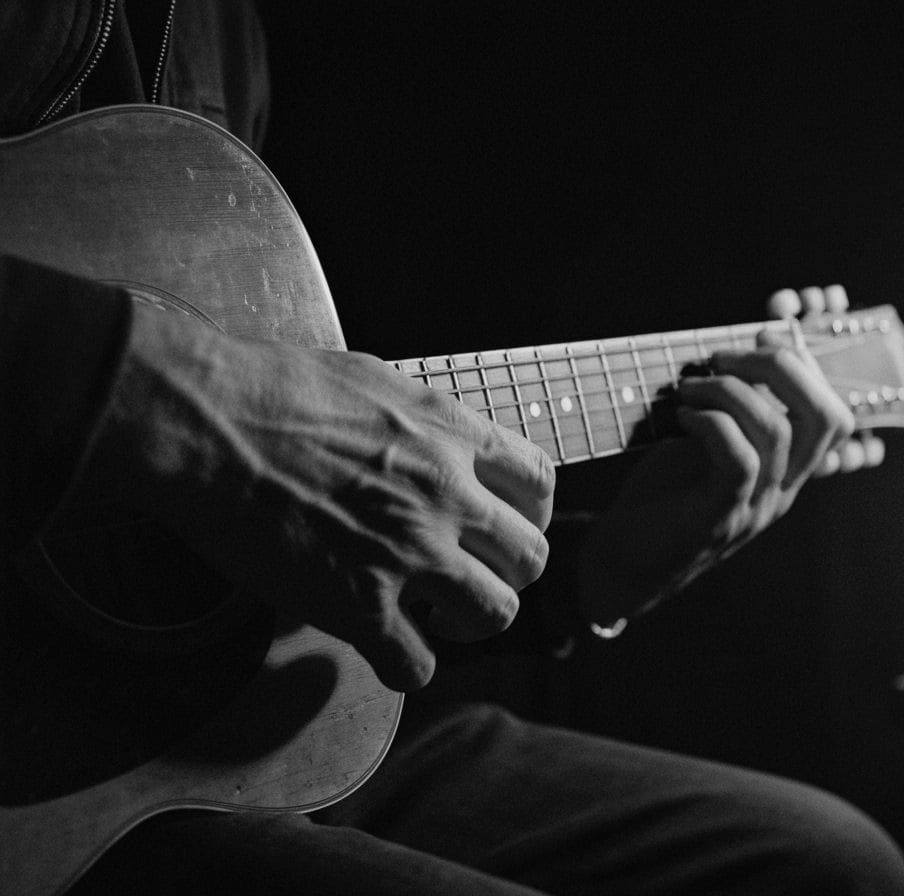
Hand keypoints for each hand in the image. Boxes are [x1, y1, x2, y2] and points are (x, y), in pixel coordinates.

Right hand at [83, 307, 553, 690]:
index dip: (529, 512)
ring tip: (442, 619)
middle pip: (531, 557)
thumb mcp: (379, 384)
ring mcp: (410, 553)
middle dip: (508, 572)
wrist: (211, 424)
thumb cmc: (276, 389)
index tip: (505, 524)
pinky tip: (388, 652)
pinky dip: (408, 666)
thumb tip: (436, 440)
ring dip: (473, 622)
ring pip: (496, 613)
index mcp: (454, 436)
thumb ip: (424, 423)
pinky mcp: (360, 604)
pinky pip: (416, 664)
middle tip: (474, 575)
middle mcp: (449, 496)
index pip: (541, 483)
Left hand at [575, 284, 880, 624]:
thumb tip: (734, 358)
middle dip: (781, 367)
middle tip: (725, 357)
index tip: (759, 337)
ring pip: (778, 431)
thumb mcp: (704, 450)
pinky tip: (682, 418)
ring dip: (730, 390)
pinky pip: (739, 459)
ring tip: (689, 388)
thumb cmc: (660, 500)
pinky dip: (712, 424)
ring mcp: (755, 508)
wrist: (621, 568)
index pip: (835, 415)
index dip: (805, 366)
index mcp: (786, 473)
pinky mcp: (720, 518)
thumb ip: (731, 416)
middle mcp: (782, 492)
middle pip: (827, 417)